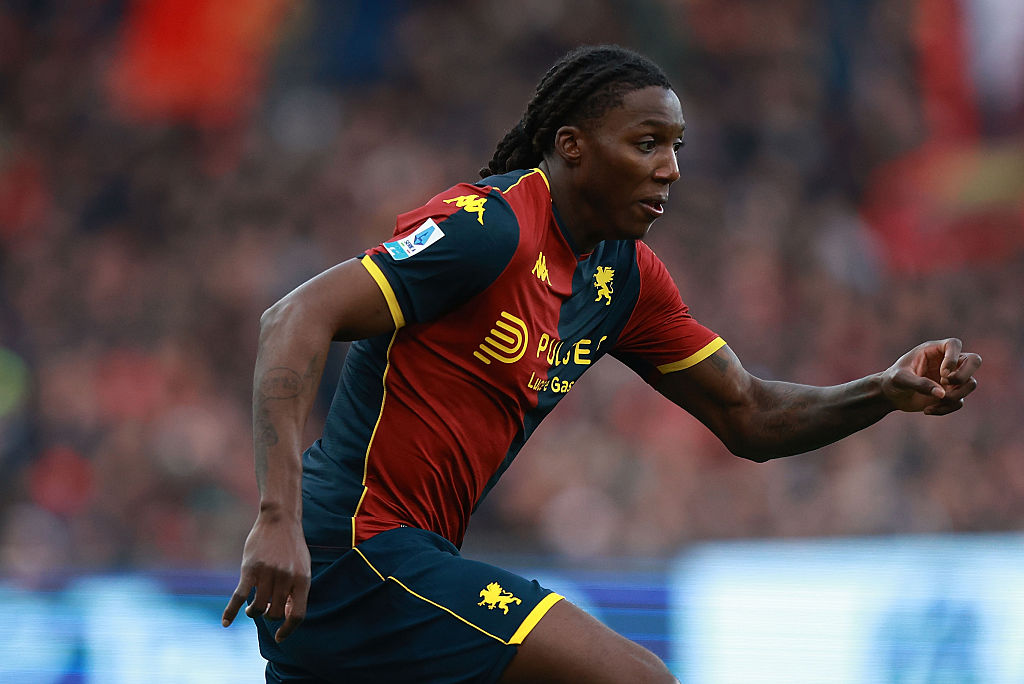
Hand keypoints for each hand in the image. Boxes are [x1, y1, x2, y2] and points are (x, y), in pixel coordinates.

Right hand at [222, 507, 310, 642]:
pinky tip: (226, 623)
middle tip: (266, 609)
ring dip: (254, 612)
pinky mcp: (250, 569)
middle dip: (270, 616)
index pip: (297, 615)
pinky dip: (231, 612)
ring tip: (252, 608)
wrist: (280, 519)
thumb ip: (296, 591)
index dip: (288, 630)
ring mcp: (268, 573)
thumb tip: (286, 616)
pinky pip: (238, 596)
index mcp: (302, 579)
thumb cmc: (292, 547)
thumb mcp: (302, 567)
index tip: (280, 636)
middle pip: (275, 612)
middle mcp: (286, 578)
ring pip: (258, 607)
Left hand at [880, 338, 980, 414]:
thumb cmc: (892, 380)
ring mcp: (951, 378)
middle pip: (974, 360)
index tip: (943, 373)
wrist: (890, 395)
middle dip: (964, 375)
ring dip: (956, 395)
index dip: (953, 357)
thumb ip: (919, 384)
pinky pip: (959, 402)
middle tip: (946, 382)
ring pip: (971, 383)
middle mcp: (946, 362)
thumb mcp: (900, 379)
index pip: (954, 344)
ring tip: (937, 400)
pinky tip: (927, 410)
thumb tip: (942, 394)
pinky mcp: (950, 394)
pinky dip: (946, 408)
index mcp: (933, 350)